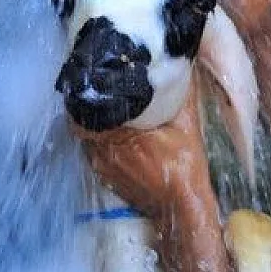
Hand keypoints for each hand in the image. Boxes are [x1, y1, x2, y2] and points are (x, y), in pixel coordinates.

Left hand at [74, 87, 212, 221]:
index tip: (97, 79)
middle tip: (103, 91)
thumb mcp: (188, 125)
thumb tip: (182, 65)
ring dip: (95, 125)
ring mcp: (102, 166)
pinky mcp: (105, 177)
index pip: (88, 108)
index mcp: (119, 134)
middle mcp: (103, 150)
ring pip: (87, 137)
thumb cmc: (184, 165)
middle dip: (90, 106)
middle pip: (82, 121)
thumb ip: (182, 94)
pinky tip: (115, 136)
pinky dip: (100, 142)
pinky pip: (94, 153)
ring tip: (109, 110)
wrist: (180, 206)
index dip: (89, 91)